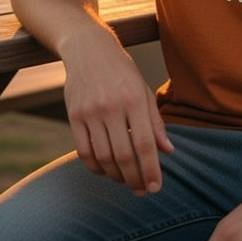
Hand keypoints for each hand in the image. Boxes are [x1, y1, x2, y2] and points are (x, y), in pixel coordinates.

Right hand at [62, 29, 173, 194]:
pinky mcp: (74, 116)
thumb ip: (155, 122)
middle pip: (124, 155)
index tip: (156, 187)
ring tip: (126, 181)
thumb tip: (167, 151)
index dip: (151, 169)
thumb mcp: (143, 90)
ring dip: (116, 176)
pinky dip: (95, 167)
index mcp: (134, 99)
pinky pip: (83, 151)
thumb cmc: (122, 71)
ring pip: (103, 157)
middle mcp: (112, 107)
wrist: (88, 49)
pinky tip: (105, 170)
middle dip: (134, 179)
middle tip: (142, 191)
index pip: (145, 143)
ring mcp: (90, 112)